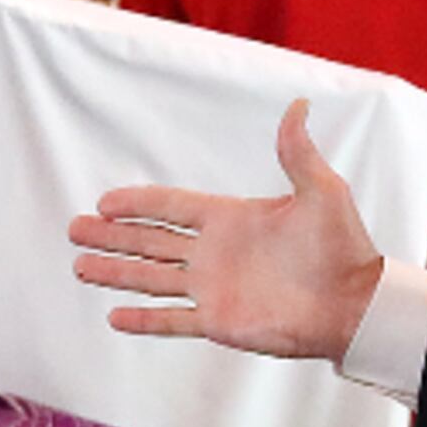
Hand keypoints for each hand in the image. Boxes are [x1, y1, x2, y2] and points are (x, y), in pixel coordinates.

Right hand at [68, 100, 387, 362]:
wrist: (352, 304)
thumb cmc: (342, 247)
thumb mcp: (321, 191)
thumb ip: (297, 153)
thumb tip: (299, 105)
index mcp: (231, 219)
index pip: (172, 207)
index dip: (138, 203)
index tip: (104, 201)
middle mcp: (214, 253)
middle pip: (150, 241)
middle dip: (112, 235)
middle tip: (74, 229)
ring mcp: (213, 289)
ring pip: (151, 279)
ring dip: (115, 272)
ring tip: (79, 266)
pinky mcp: (218, 321)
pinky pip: (172, 321)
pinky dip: (143, 320)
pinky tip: (113, 316)